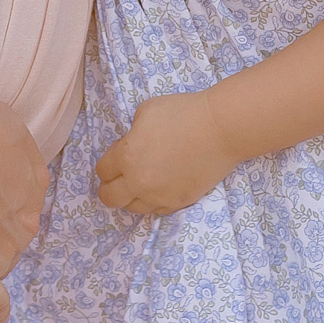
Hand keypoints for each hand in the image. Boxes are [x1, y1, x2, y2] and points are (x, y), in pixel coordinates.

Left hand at [94, 89, 243, 215]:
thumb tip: (131, 146)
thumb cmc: (183, 113)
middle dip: (110, 187)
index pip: (102, 171)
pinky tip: (160, 188)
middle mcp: (139, 182)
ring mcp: (159, 196)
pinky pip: (157, 210)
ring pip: (133, 208)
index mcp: (126, 157)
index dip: (108, 162)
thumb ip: (131, 134)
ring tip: (143, 182)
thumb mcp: (145, 112)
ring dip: (132, 196)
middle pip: (109, 198)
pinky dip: (154, 201)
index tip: (119, 154)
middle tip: (120, 177)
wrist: (220, 129)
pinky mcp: (179, 202)